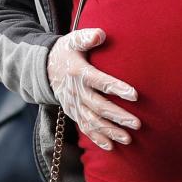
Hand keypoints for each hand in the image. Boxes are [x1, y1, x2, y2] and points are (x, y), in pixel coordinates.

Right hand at [47, 28, 140, 150]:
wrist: (45, 68)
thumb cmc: (66, 51)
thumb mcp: (73, 40)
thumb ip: (86, 37)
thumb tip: (101, 34)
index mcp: (79, 73)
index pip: (100, 81)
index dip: (116, 88)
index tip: (135, 95)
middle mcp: (76, 92)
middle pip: (98, 106)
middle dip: (117, 115)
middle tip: (137, 123)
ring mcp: (73, 104)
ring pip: (92, 121)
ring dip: (110, 131)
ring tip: (128, 138)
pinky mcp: (73, 112)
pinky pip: (84, 128)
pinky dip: (97, 138)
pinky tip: (111, 147)